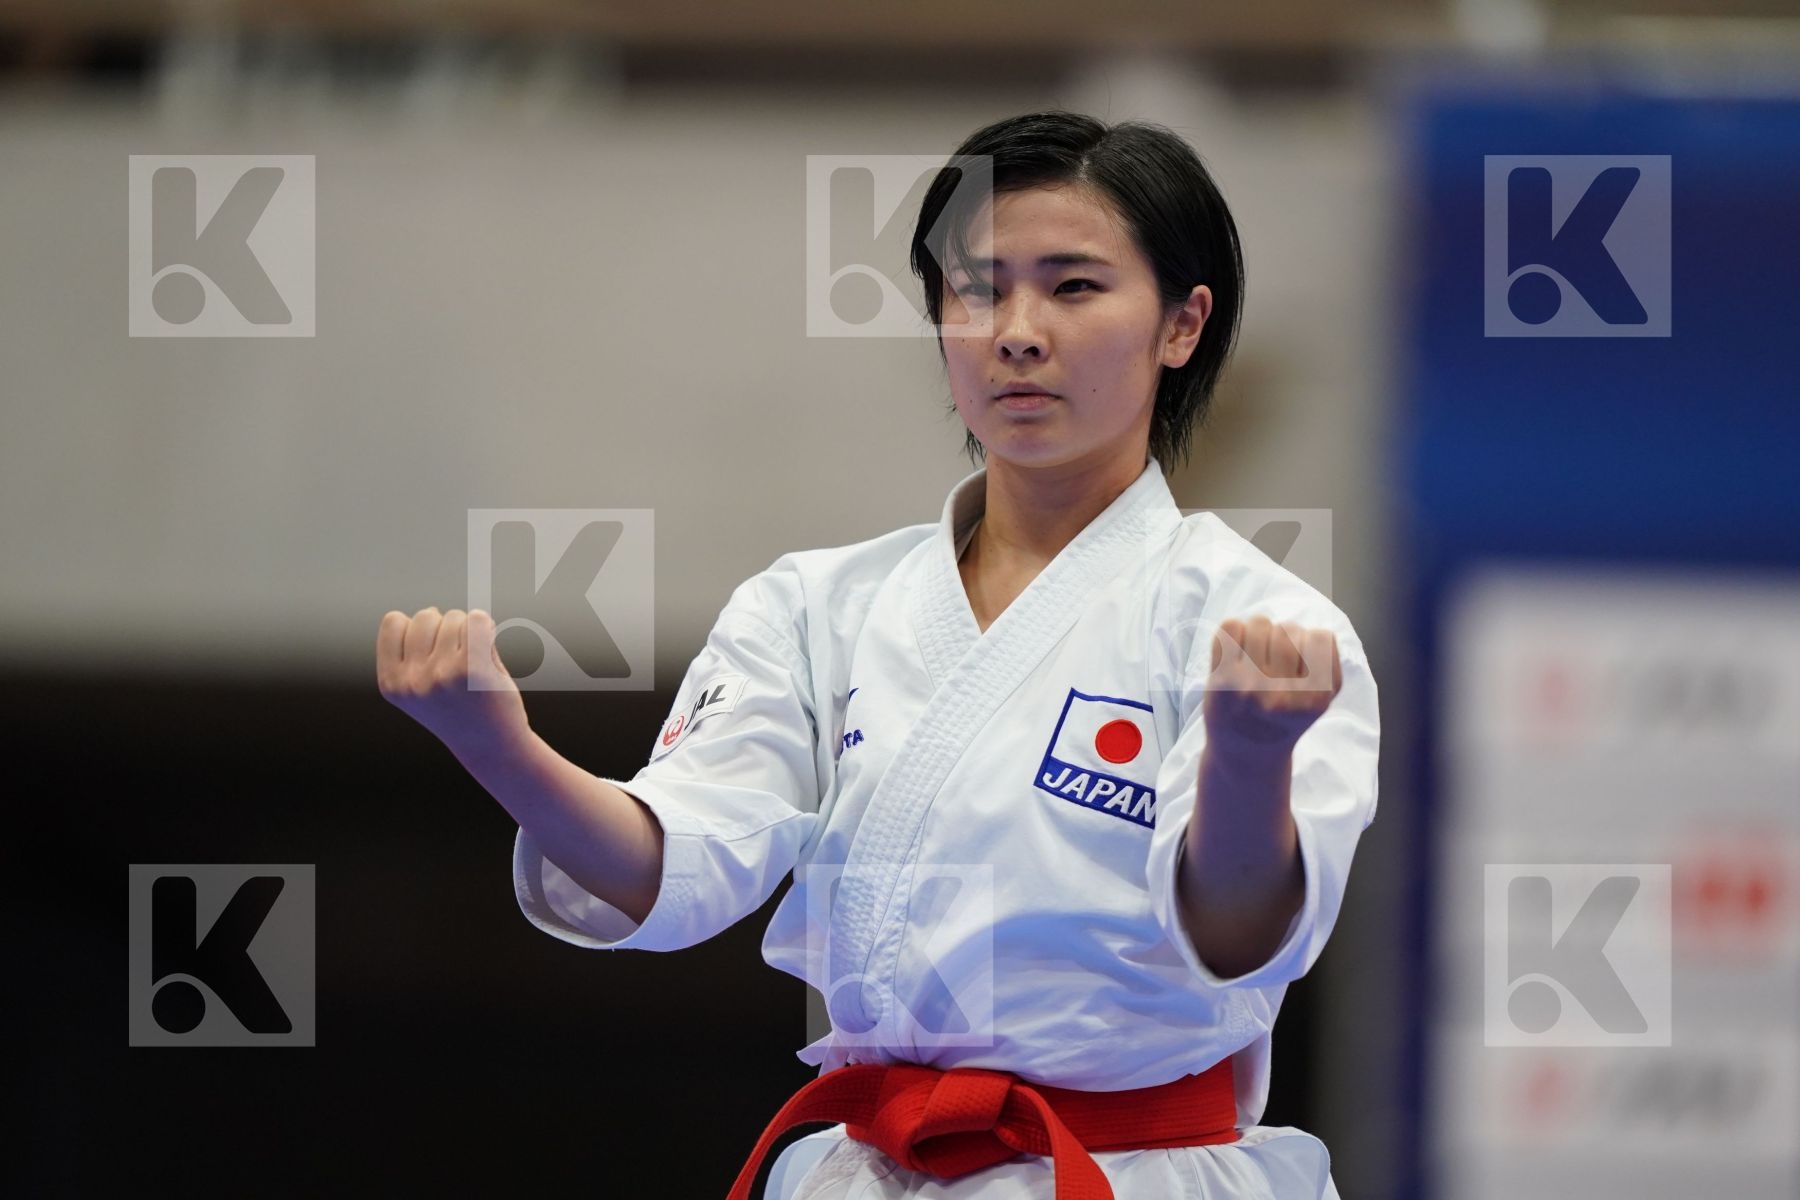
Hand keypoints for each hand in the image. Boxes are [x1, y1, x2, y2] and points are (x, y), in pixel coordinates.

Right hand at [376, 607, 529, 764]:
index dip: (417, 628)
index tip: (434, 648)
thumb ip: (413, 653)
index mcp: (391, 683)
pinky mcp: (471, 669)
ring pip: (454, 617)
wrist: (492, 745)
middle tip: (460, 657)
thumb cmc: (460, 709)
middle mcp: (411, 680)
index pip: (393, 622)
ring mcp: (440, 674)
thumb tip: (430, 611)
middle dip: (445, 627)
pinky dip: (486, 628)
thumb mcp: (420, 687)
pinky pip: (478, 620)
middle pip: (425, 616)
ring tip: (476, 662)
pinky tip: (489, 649)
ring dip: (469, 632)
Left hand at [1202, 615, 1342, 761]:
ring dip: (1257, 634)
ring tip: (1254, 658)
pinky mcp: (1223, 681)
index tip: (1298, 662)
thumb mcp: (1319, 701)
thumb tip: (1314, 631)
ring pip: (1260, 623)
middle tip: (1272, 662)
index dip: (1309, 642)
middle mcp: (1284, 695)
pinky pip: (1231, 627)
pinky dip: (1233, 634)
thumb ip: (1325, 665)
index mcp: (1316, 699)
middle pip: (1289, 628)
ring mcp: (1251, 687)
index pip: (1321, 637)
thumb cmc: (1282, 720)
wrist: (1244, 755)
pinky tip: (1235, 656)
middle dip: (1281, 638)